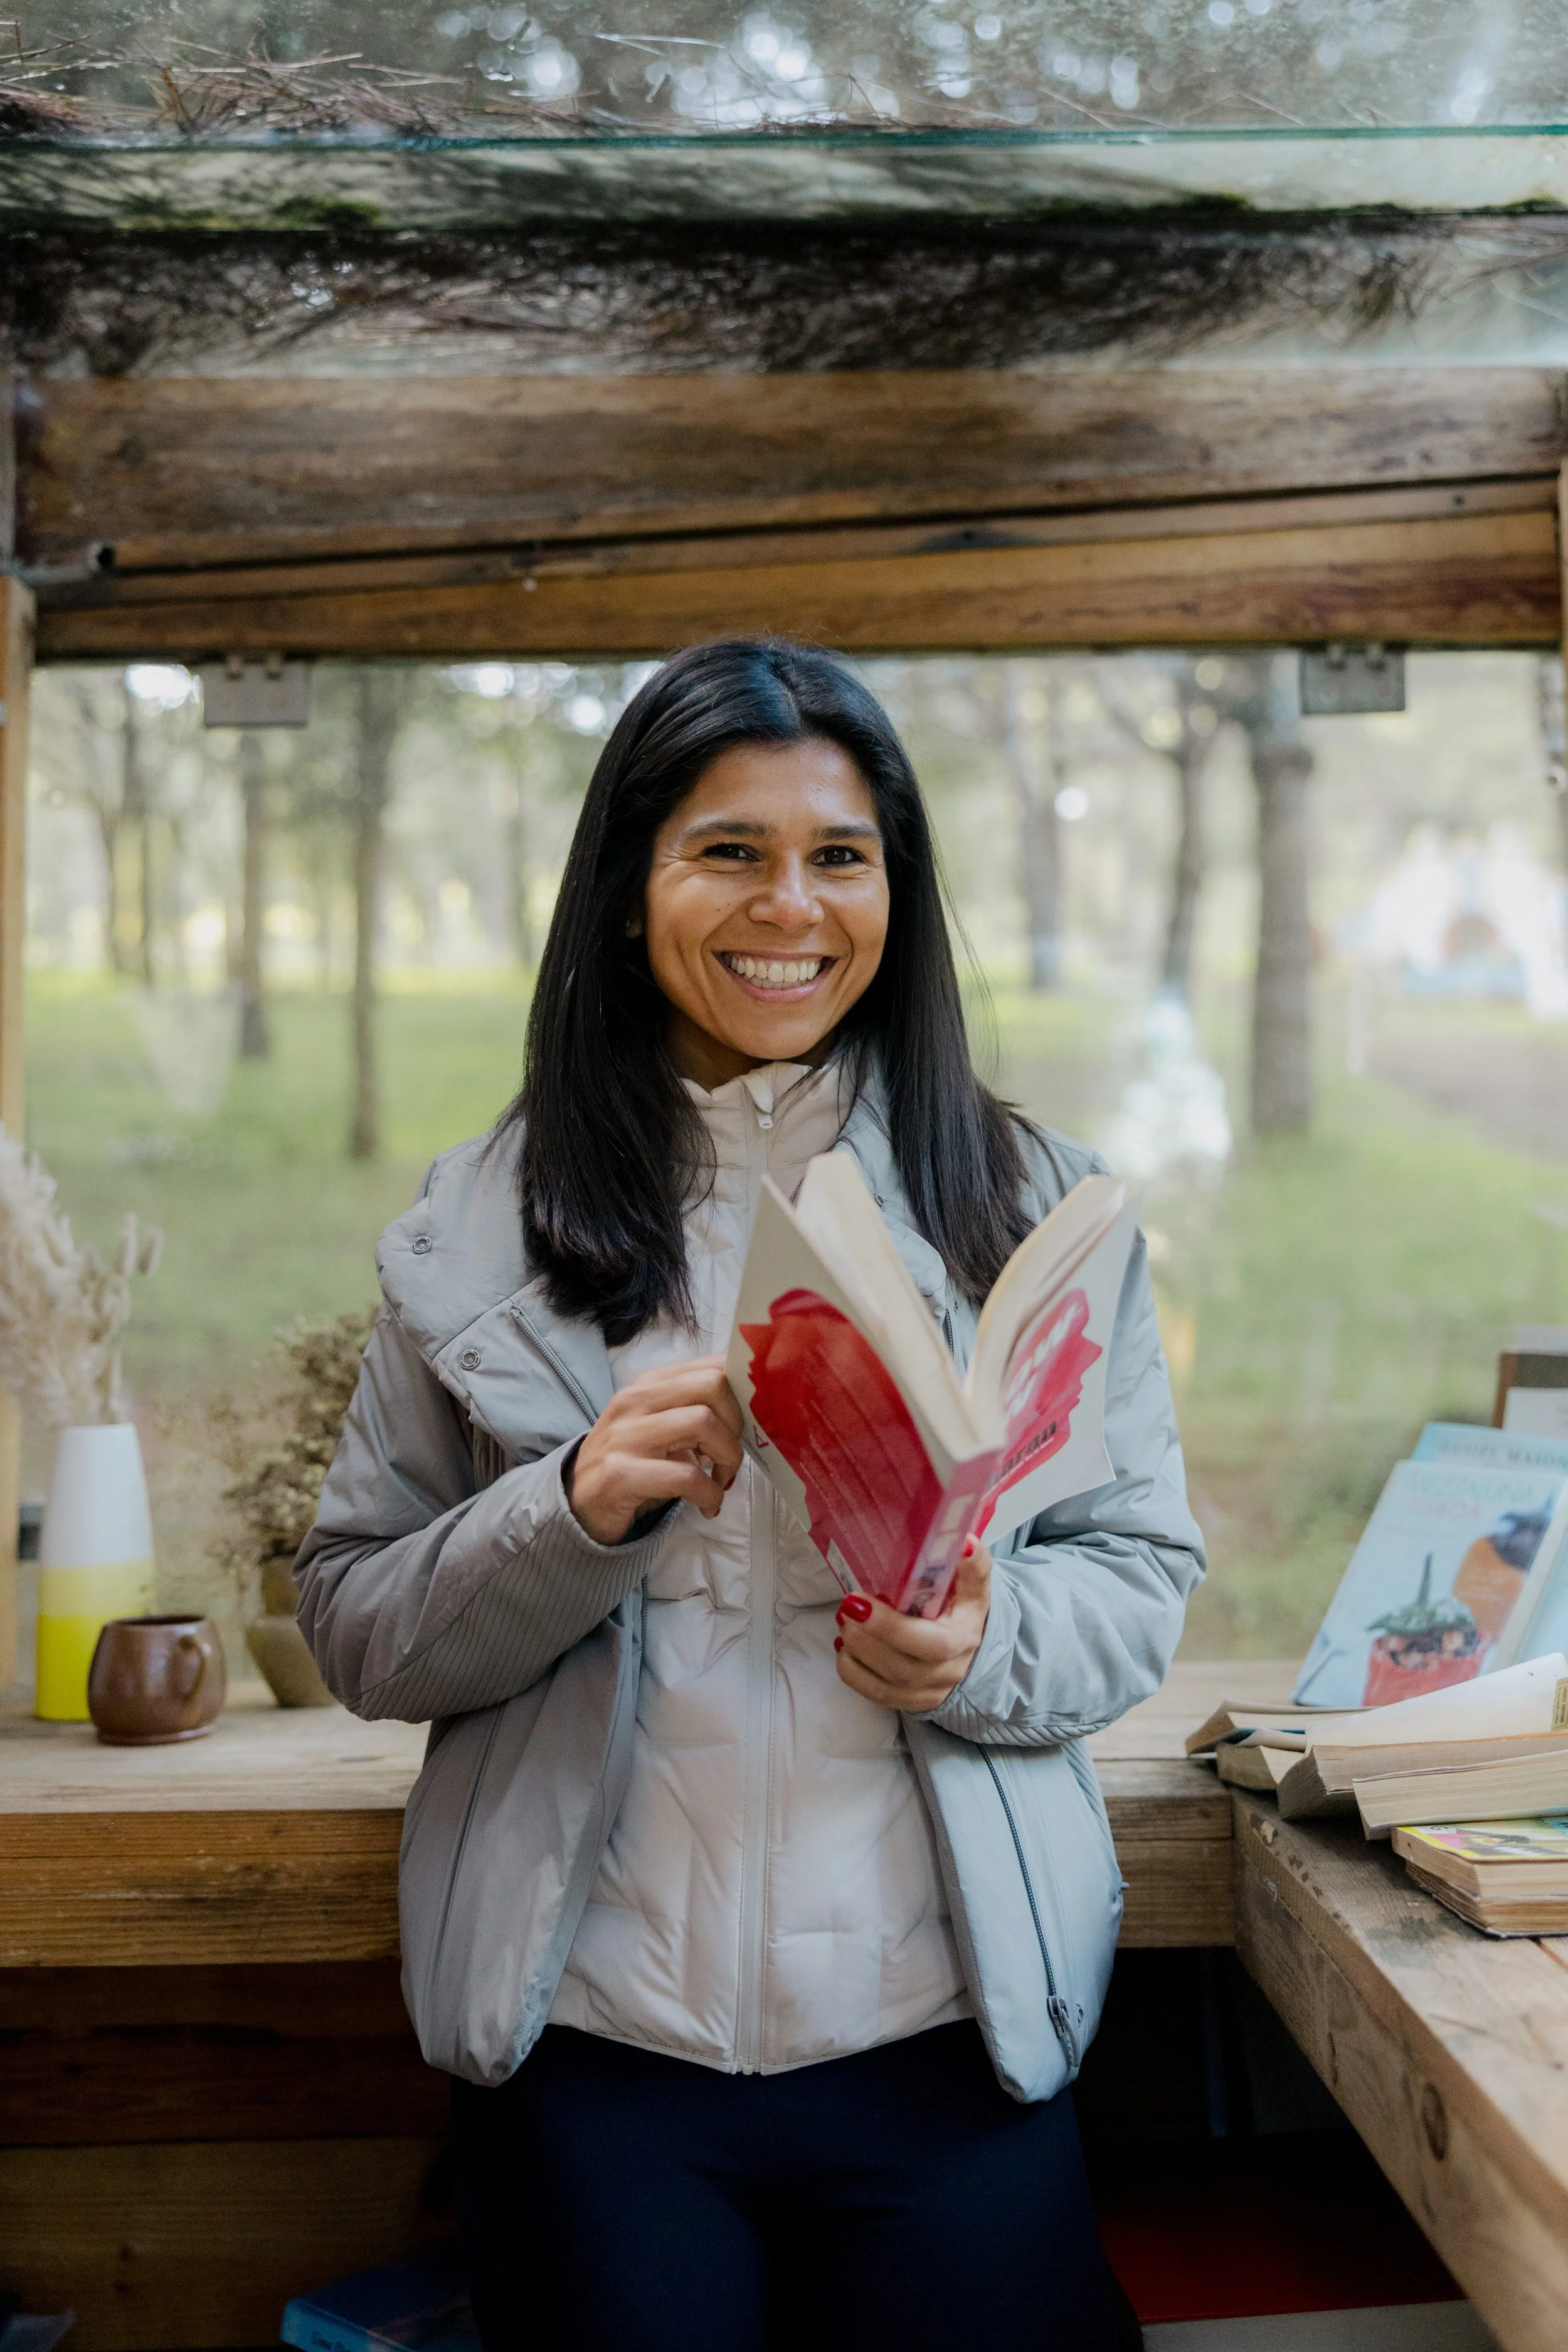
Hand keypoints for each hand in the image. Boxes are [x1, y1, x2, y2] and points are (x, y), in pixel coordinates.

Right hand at [566, 1354, 743, 1544]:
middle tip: (731, 1453)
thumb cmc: (631, 1461)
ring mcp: (626, 1435)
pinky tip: (708, 1505)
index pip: (712, 1363)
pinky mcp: (621, 1474)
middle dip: (737, 1423)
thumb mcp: (661, 1425)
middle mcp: (636, 1400)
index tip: (755, 1419)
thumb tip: (753, 1405)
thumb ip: (696, 1409)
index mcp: (650, 1384)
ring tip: (721, 1480)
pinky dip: (709, 1493)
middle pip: (712, 1385)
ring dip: (728, 1459)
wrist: (578, 1501)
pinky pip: (686, 1476)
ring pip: (702, 1424)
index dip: (746, 1390)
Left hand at [833, 1538, 990, 1712]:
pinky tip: (844, 1648)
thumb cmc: (964, 1607)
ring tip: (844, 1622)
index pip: (934, 1644)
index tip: (862, 1599)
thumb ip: (973, 1563)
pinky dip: (853, 1673)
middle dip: (868, 1638)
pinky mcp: (910, 1702)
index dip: (892, 1627)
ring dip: (857, 1653)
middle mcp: (949, 1671)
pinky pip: (876, 1696)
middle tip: (846, 1607)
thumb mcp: (975, 1584)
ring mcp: (929, 1692)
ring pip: (886, 1684)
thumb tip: (965, 1542)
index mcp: (965, 1638)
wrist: (973, 1645)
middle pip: (904, 1667)